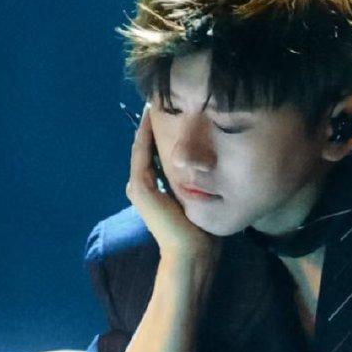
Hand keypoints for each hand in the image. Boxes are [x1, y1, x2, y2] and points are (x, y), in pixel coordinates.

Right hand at [127, 103, 220, 270]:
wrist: (193, 252)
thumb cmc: (202, 232)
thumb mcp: (201, 199)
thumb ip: (200, 183)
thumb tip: (214, 165)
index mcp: (154, 191)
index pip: (155, 155)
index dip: (161, 133)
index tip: (172, 112)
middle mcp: (142, 187)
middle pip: (145, 148)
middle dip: (152, 125)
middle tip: (157, 99)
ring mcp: (138, 187)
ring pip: (141, 147)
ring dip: (145, 125)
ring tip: (153, 101)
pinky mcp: (140, 188)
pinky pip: (141, 153)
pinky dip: (145, 134)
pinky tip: (151, 115)